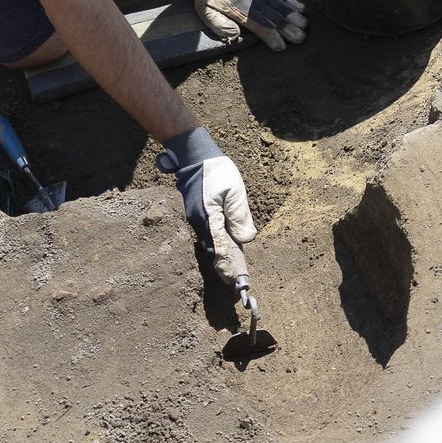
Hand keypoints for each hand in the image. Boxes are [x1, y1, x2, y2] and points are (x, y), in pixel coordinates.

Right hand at [156, 128, 255, 279]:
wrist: (196, 158)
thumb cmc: (217, 172)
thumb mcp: (234, 190)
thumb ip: (239, 215)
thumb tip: (245, 238)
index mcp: (209, 218)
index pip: (221, 249)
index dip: (229, 266)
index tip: (237, 281)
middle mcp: (200, 224)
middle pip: (214, 251)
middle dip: (225, 267)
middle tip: (236, 284)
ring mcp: (197, 221)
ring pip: (211, 245)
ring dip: (222, 259)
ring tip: (232, 275)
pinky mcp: (198, 217)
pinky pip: (209, 236)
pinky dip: (217, 247)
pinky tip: (224, 254)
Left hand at [194, 0, 306, 50]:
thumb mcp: (205, 11)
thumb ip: (218, 24)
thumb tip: (233, 34)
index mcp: (240, 11)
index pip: (259, 25)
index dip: (271, 36)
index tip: (281, 46)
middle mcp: (254, 3)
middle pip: (274, 17)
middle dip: (288, 28)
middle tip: (301, 38)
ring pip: (280, 6)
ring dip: (293, 16)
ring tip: (305, 25)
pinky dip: (291, 2)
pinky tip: (302, 9)